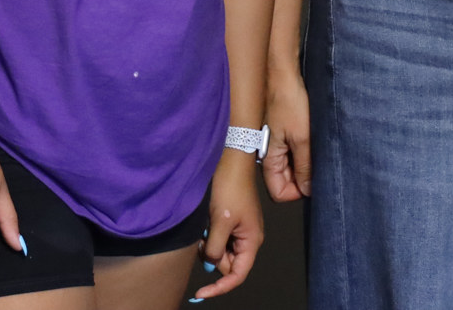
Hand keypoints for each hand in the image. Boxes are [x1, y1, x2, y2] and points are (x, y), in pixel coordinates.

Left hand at [192, 150, 263, 299]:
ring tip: (204, 225)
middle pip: (227, 263)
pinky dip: (208, 234)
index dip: (220, 287)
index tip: (200, 293)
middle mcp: (248, 238)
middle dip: (211, 256)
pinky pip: (218, 237)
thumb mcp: (219, 221)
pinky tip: (205, 221)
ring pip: (220, 250)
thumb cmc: (230, 188)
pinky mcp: (231, 221)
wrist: (230, 160)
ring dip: (208, 244)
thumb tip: (209, 264)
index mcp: (252, 240)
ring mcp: (239, 229)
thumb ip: (214, 248)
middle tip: (201, 239)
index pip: (237, 274)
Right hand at [262, 69, 310, 201]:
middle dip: (301, 177)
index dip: (297, 191)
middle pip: (284, 180)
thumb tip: (308, 190)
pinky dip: (301, 149)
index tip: (313, 181)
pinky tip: (310, 138)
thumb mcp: (302, 137)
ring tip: (315, 147)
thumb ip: (304, 166)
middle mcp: (266, 154)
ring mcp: (272, 142)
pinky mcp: (278, 131)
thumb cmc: (288, 100)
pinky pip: (289, 150)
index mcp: (267, 158)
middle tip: (318, 162)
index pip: (279, 192)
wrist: (281, 72)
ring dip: (302, 162)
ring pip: (288, 165)